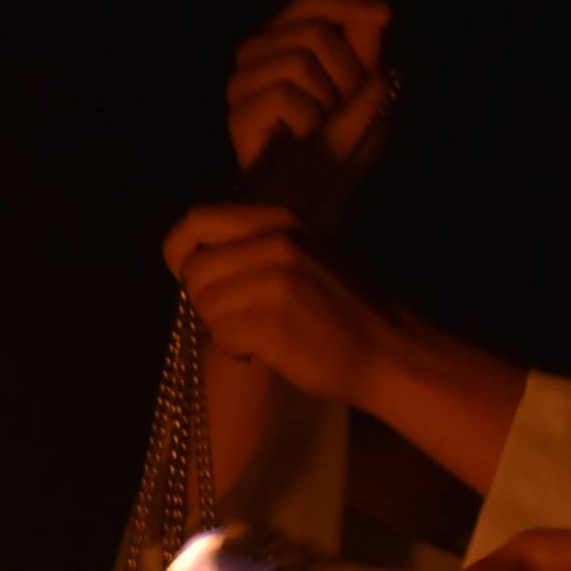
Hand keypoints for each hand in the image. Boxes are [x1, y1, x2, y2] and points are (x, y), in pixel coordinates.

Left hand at [164, 206, 387, 408]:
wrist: (390, 351)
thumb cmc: (343, 308)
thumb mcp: (304, 253)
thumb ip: (254, 245)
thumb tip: (194, 257)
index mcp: (279, 219)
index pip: (196, 219)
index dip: (179, 251)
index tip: (191, 275)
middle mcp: (275, 242)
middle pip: (194, 269)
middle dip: (202, 300)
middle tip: (234, 316)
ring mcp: (275, 281)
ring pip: (205, 305)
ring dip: (221, 328)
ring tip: (256, 333)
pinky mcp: (274, 322)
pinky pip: (222, 336)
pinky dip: (235, 350)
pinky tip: (262, 351)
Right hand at [228, 0, 394, 181]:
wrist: (320, 199)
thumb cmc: (342, 142)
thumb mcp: (366, 89)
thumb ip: (367, 50)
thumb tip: (375, 14)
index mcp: (284, 38)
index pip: (309, 0)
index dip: (348, 2)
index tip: (386, 15)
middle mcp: (256, 53)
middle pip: (313, 30)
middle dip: (346, 70)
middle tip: (344, 105)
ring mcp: (242, 83)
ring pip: (299, 60)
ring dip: (328, 98)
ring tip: (323, 124)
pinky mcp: (239, 113)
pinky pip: (284, 94)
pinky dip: (309, 120)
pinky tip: (305, 138)